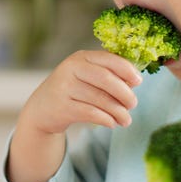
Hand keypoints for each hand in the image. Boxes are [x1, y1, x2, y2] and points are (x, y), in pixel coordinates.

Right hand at [20, 50, 141, 134]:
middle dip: (125, 94)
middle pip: (106, 79)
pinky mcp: (62, 107)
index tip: (139, 82)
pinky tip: (112, 123)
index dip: (127, 70)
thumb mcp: (86, 77)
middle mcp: (71, 69)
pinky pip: (91, 113)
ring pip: (100, 99)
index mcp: (81, 57)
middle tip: (133, 105)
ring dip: (118, 112)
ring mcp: (64, 87)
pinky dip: (106, 119)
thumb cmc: (71, 91)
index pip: (109, 59)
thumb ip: (108, 75)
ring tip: (126, 120)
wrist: (41, 109)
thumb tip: (135, 81)